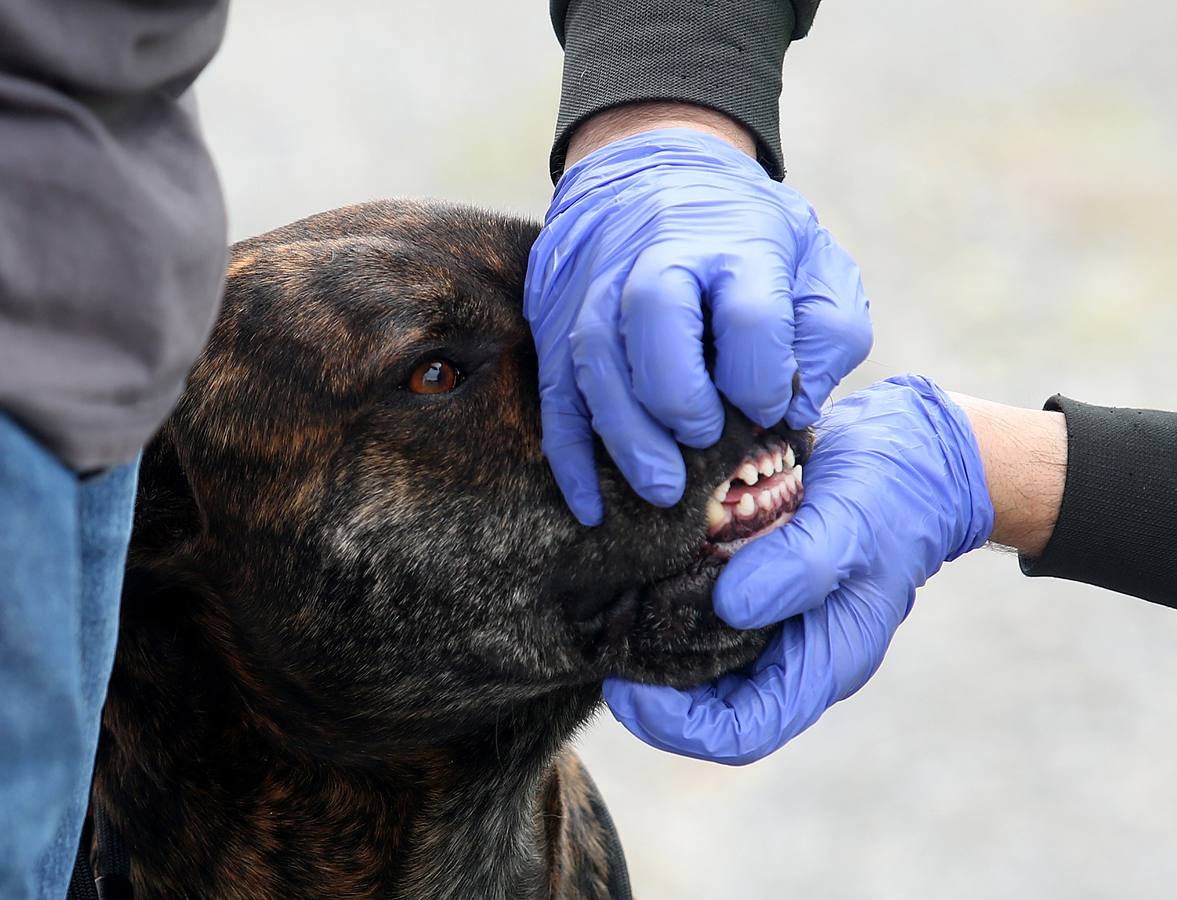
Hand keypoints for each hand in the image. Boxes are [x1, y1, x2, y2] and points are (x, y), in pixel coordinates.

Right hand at [524, 126, 871, 524]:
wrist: (654, 170)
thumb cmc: (747, 238)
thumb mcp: (813, 260)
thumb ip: (827, 332)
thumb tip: (797, 407)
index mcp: (736, 240)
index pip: (748, 309)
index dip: (760, 373)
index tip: (768, 407)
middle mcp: (655, 251)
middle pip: (653, 314)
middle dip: (679, 396)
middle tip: (704, 445)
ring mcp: (595, 282)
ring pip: (594, 357)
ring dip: (625, 434)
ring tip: (661, 490)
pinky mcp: (556, 316)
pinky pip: (555, 391)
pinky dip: (570, 455)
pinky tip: (592, 506)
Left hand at [603, 376, 995, 763]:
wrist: (908, 448)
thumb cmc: (892, 490)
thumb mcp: (852, 521)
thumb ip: (798, 566)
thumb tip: (728, 606)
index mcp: (822, 662)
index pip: (742, 733)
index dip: (676, 726)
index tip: (626, 688)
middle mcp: (788, 652)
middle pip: (704, 702)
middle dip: (648, 682)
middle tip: (602, 635)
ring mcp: (768, 619)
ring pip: (692, 655)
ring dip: (649, 636)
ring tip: (610, 600)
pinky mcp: (750, 581)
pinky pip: (695, 605)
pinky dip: (662, 592)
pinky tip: (637, 561)